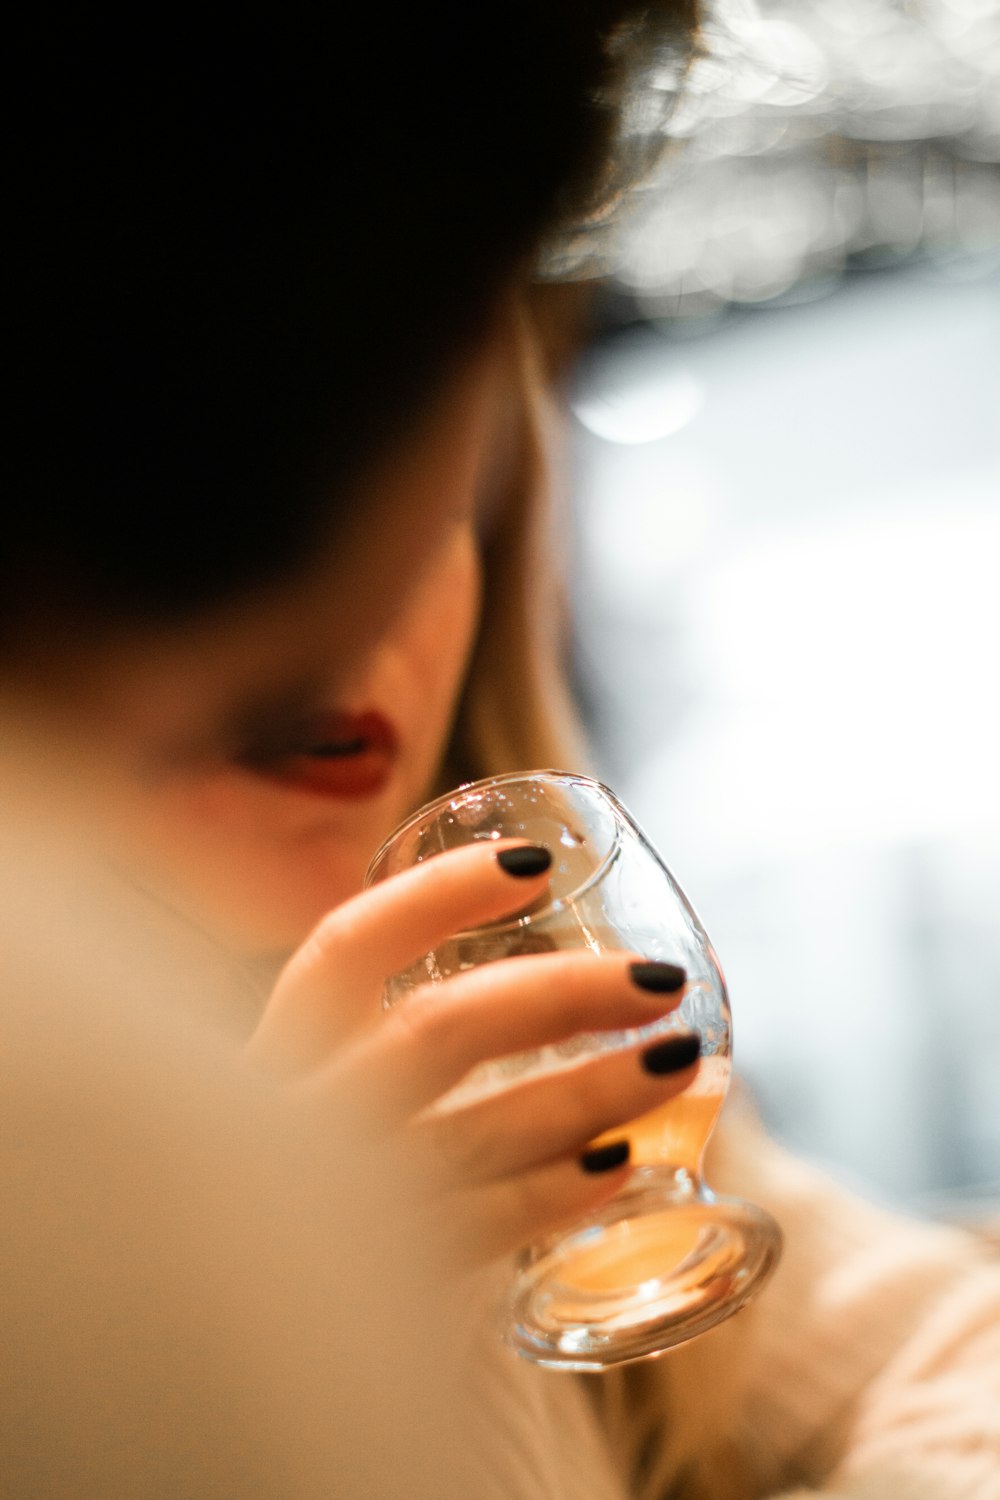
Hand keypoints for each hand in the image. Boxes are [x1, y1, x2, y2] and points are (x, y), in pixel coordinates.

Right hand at [247, 840, 699, 1264]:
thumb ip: (378, 1042)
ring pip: (478, 1130)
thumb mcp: (314, 1098)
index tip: (532, 866)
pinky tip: (621, 1165)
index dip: (436, 896)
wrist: (232, 1351)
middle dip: (562, 993)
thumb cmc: (304, 1190)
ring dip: (593, 1089)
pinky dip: (556, 1192)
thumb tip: (522, 953)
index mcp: (273, 1060)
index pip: (344, 950)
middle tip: (656, 982)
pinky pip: (483, 1229)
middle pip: (436, 1030)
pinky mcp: (378, 1290)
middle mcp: (290, 1126)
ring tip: (679, 1058)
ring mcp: (333, 1212)